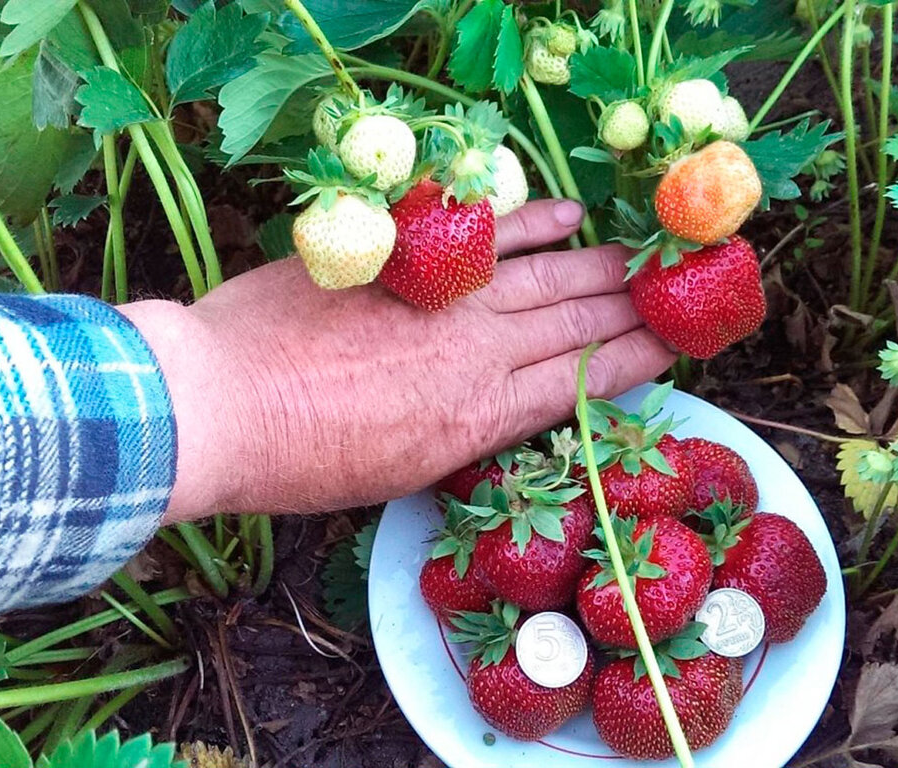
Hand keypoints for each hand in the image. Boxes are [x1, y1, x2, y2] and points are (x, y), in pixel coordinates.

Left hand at [121, 200, 675, 521]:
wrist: (224, 403)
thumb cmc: (301, 460)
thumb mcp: (397, 473)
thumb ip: (456, 433)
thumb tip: (488, 405)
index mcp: (479, 422)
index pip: (582, 385)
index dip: (634, 363)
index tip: (671, 347)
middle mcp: (482, 358)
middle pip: (578, 328)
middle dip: (633, 314)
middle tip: (674, 298)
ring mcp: (451, 302)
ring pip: (550, 281)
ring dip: (603, 271)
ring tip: (644, 264)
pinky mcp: (414, 259)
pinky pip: (492, 237)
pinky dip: (536, 223)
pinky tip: (573, 216)